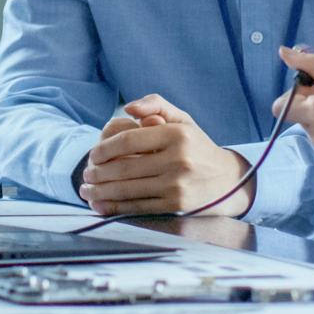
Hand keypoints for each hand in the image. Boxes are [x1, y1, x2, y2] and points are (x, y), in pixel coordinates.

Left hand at [78, 94, 252, 216]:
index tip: (92, 154)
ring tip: (87, 190)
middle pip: (124, 167)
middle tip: (85, 174)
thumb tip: (128, 107)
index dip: (104, 148)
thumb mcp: (182, 120)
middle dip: (98, 173)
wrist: (228, 181)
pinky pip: (137, 207)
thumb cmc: (197, 147)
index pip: (129, 140)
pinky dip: (114, 208)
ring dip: (100, 192)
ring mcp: (177, 185)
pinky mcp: (176, 206)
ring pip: (127, 189)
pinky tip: (100, 205)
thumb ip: (156, 105)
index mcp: (177, 134)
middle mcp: (178, 160)